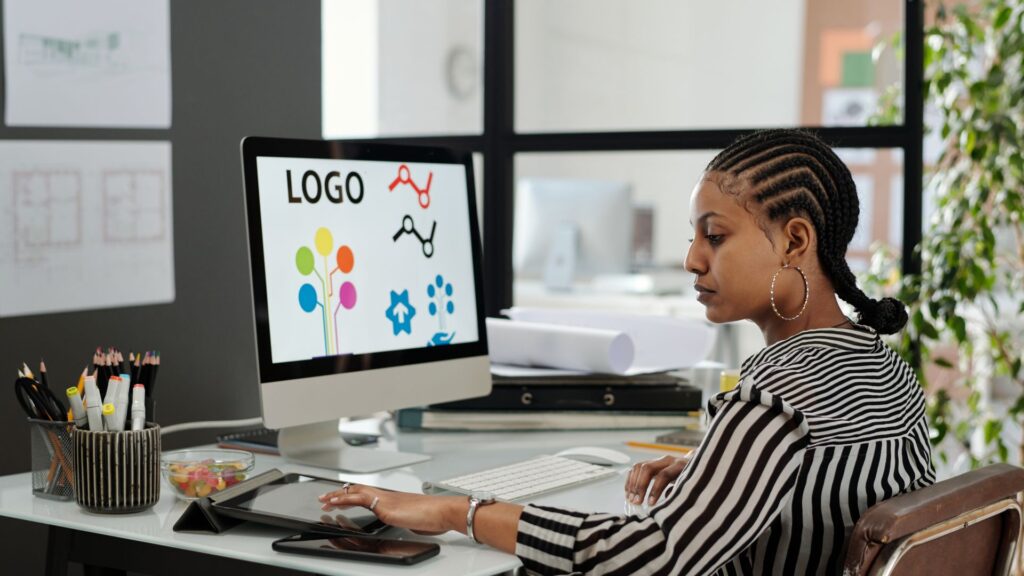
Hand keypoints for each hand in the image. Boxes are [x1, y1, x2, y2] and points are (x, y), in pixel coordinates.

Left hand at [318, 483, 461, 535]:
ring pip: (355, 491)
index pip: (367, 494)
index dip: (352, 495)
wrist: (442, 511)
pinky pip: (358, 499)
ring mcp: (384, 499)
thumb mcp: (413, 518)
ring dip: (337, 495)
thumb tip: (406, 521)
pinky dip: (344, 499)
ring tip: (324, 500)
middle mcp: (386, 495)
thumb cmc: (433, 516)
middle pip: (357, 490)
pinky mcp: (383, 505)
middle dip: (340, 494)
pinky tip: (334, 503)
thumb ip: (405, 518)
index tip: (341, 499)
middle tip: (325, 498)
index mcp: (392, 499)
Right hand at [625, 454, 690, 505]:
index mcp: (680, 465)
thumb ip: (679, 493)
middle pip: (647, 468)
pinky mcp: (652, 462)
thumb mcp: (691, 487)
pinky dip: (630, 480)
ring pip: (639, 467)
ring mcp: (658, 460)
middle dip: (640, 486)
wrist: (696, 466)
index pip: (664, 475)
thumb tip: (665, 503)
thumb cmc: (694, 481)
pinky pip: (636, 468)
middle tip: (636, 502)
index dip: (655, 490)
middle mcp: (667, 460)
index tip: (650, 504)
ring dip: (632, 484)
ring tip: (630, 499)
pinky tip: (629, 492)